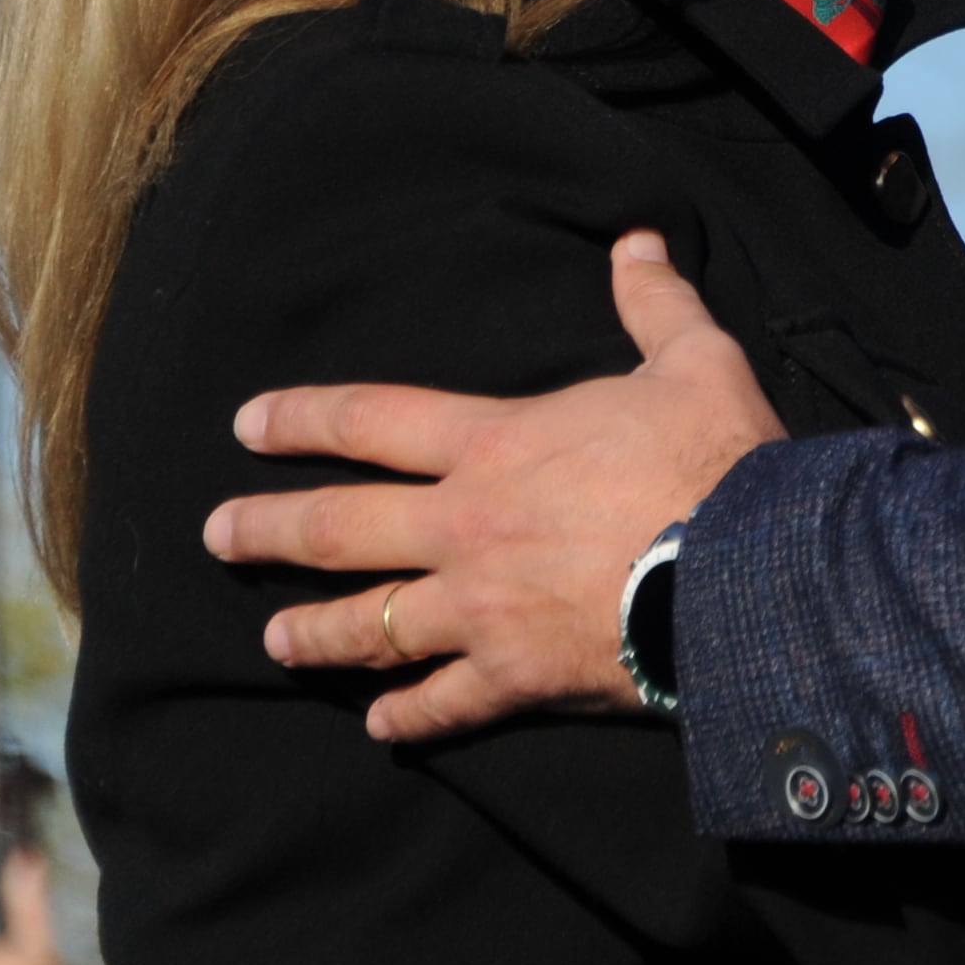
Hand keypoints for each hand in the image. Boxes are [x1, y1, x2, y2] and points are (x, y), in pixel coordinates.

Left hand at [200, 232, 784, 742]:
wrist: (749, 574)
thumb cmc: (716, 460)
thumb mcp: (694, 361)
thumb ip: (654, 302)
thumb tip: (639, 240)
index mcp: (495, 444)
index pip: (373, 421)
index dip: (303, 418)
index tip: (246, 425)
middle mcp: (465, 527)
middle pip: (338, 529)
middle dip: (267, 530)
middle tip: (215, 535)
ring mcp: (481, 609)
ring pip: (370, 624)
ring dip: (315, 631)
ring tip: (275, 638)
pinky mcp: (515, 677)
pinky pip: (442, 702)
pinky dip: (407, 715)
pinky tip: (380, 724)